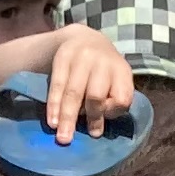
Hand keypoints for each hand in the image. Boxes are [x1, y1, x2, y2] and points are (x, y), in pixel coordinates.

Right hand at [39, 25, 137, 141]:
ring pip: (74, 92)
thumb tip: (95, 129)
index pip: (122, 98)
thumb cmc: (101, 70)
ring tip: (63, 138)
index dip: (112, 112)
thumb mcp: (115, 80)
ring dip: (68, 117)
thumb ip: (111, 100)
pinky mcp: (63, 57)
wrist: (82, 38)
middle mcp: (103, 61)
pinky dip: (54, 105)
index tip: (103, 120)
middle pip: (96, 95)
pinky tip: (52, 121)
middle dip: (90, 117)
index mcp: (121, 70)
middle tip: (84, 136)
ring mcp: (82, 57)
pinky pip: (58, 85)